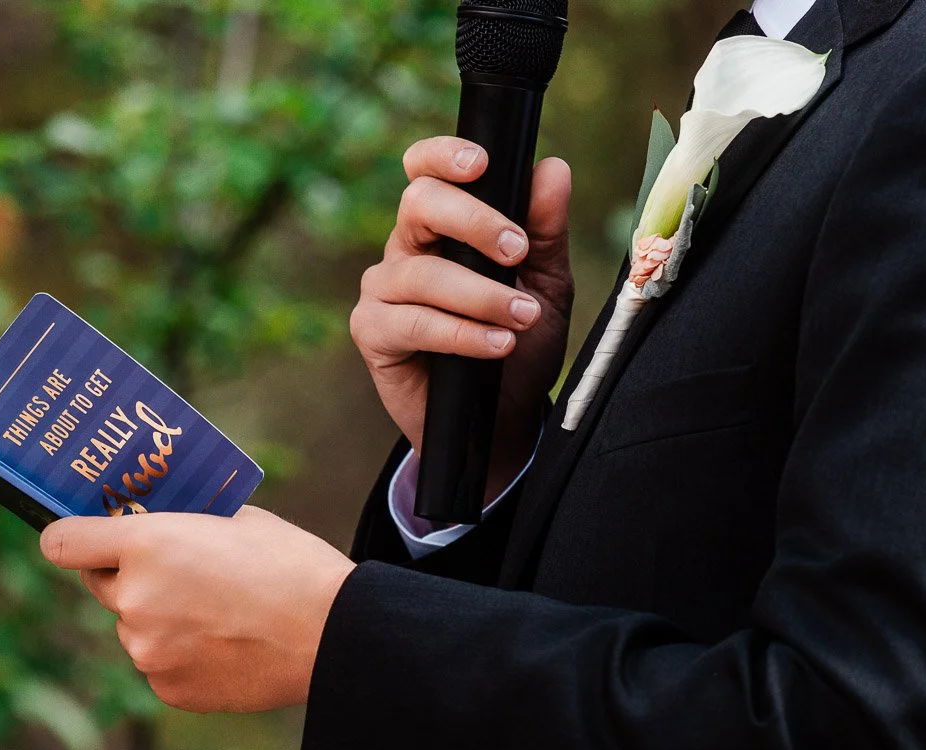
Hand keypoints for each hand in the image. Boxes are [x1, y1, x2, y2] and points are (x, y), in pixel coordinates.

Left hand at [39, 509, 354, 712]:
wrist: (333, 632)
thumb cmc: (293, 565)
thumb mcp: (238, 520)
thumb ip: (186, 524)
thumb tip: (162, 526)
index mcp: (148, 544)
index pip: (63, 542)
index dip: (71, 537)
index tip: (84, 539)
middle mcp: (135, 599)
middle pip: (104, 585)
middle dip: (132, 577)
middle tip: (181, 573)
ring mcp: (148, 650)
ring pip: (136, 628)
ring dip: (162, 619)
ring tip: (221, 614)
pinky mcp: (169, 688)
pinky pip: (160, 665)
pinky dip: (183, 655)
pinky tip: (227, 644)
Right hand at [351, 137, 573, 499]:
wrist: (503, 417)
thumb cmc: (519, 343)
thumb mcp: (547, 284)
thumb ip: (548, 230)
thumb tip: (552, 169)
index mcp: (442, 226)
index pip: (425, 171)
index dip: (442, 156)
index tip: (480, 163)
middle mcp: (406, 249)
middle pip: (418, 204)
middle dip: (472, 221)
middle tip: (517, 250)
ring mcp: (383, 290)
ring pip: (421, 273)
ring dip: (480, 294)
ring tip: (521, 317)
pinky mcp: (373, 332)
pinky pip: (410, 322)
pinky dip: (459, 333)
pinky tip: (496, 345)